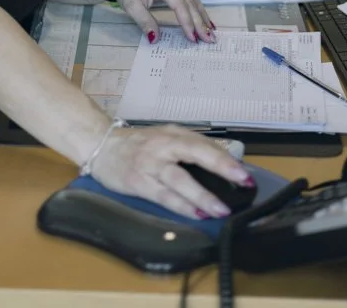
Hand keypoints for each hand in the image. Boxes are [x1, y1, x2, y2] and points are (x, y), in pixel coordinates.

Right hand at [92, 123, 253, 218]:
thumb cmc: (137, 144)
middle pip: (195, 153)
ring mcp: (149, 164)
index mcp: (172, 134)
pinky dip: (180, 205)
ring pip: (179, 179)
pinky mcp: (137, 181)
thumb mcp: (164, 137)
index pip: (204, 144)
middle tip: (243, 181)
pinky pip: (163, 195)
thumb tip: (223, 160)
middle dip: (221, 167)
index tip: (246, 173)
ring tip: (221, 209)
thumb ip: (189, 147)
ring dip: (202, 194)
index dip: (226, 158)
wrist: (100, 144)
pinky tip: (195, 214)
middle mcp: (163, 146)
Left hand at [104, 0, 215, 43]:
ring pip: (193, 1)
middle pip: (189, 4)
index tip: (193, 38)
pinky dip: (198, 11)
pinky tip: (206, 22)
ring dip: (202, 18)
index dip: (187, 23)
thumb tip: (156, 39)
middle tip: (209, 40)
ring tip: (211, 33)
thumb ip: (144, 22)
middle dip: (200, 23)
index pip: (179, 5)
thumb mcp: (131, 6)